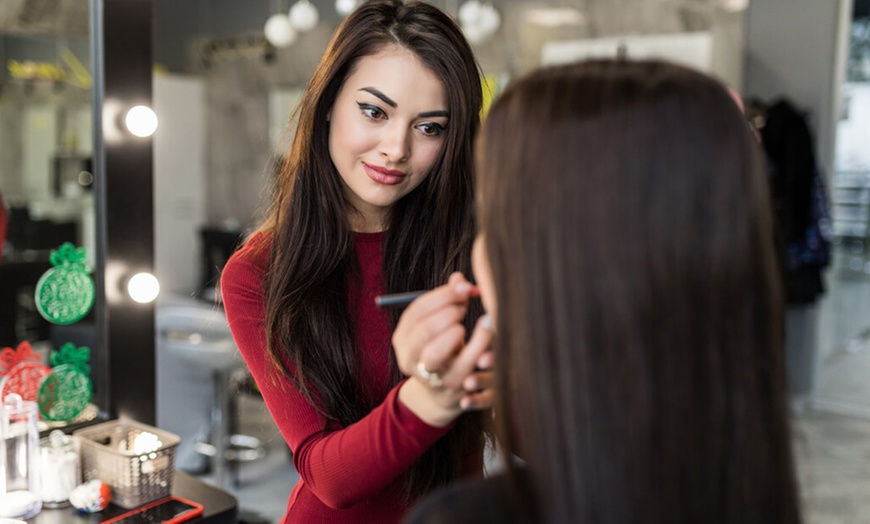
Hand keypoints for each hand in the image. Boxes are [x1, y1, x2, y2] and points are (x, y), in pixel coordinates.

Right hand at [393, 273, 492, 424]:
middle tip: (463, 307)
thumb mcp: (441, 324)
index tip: (463, 286)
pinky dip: (478, 343)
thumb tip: (459, 278)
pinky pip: (464, 364)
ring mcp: (429, 375)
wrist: (444, 392)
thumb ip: (449, 300)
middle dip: (447, 312)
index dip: (440, 295)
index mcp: (403, 337)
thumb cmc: (445, 348)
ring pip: (434, 352)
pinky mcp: (451, 386)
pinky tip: (487, 328)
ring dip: (453, 331)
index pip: (416, 311)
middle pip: (423, 329)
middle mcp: (409, 357)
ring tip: (464, 323)